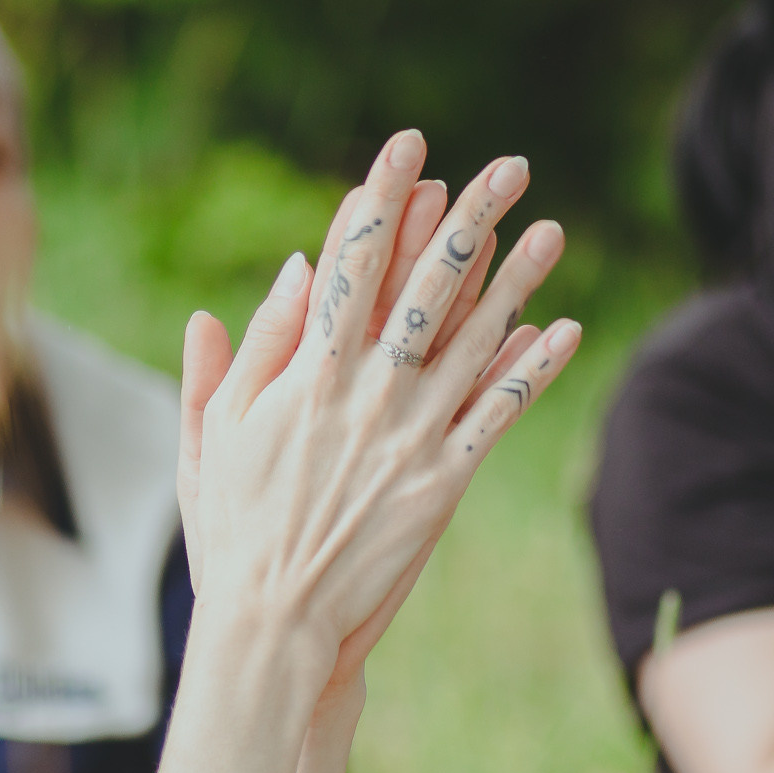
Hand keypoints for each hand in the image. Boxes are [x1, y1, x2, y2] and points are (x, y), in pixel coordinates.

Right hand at [174, 129, 578, 685]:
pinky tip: (560, 330)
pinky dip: (529, 372)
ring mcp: (408, 437)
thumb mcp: (213, 433)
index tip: (409, 148)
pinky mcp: (441, 485)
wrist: (272, 624)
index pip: (350, 265)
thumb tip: (287, 271)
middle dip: (468, 218)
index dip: (382, 200)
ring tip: (551, 228)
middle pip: (425, 285)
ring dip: (518, 281)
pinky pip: (496, 416)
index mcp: (304, 374)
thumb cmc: (232, 529)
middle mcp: (363, 393)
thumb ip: (249, 351)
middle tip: (508, 165)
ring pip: (474, 341)